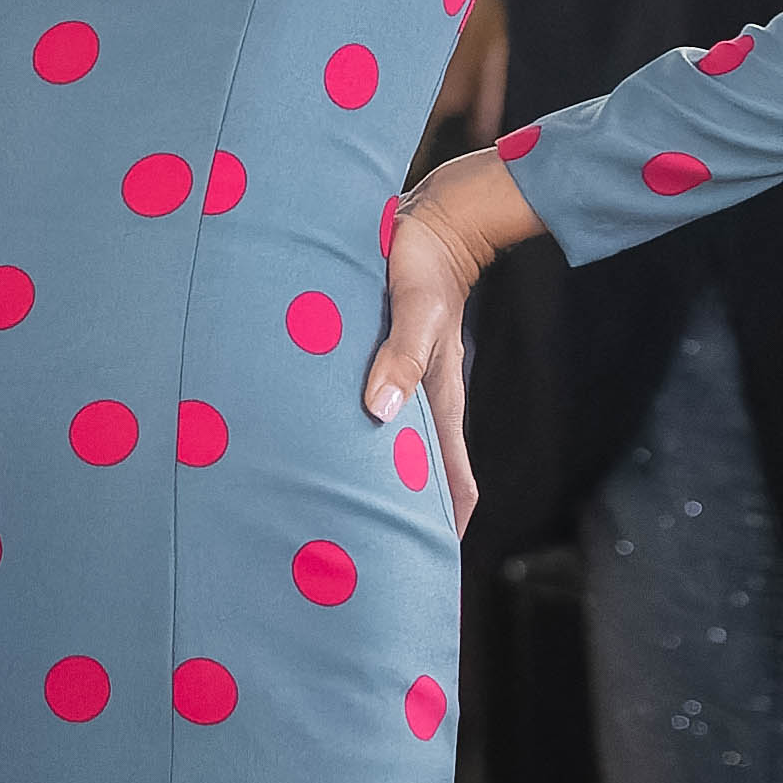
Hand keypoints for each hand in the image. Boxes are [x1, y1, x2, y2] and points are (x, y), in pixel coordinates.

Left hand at [368, 155, 532, 535]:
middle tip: (378, 560)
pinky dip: (362, 437)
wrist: (432, 214)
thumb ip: (400, 357)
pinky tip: (330, 447)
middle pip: (423, 475)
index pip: (452, 481)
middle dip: (408, 519)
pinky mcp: (384, 356)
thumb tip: (380, 413)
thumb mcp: (415, 310)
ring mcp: (405, 377)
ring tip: (348, 518)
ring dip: (380, 480)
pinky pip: (375, 408)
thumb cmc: (423, 260)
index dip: (446, 525)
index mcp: (438, 395)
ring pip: (397, 445)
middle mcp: (423, 395)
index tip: (430, 568)